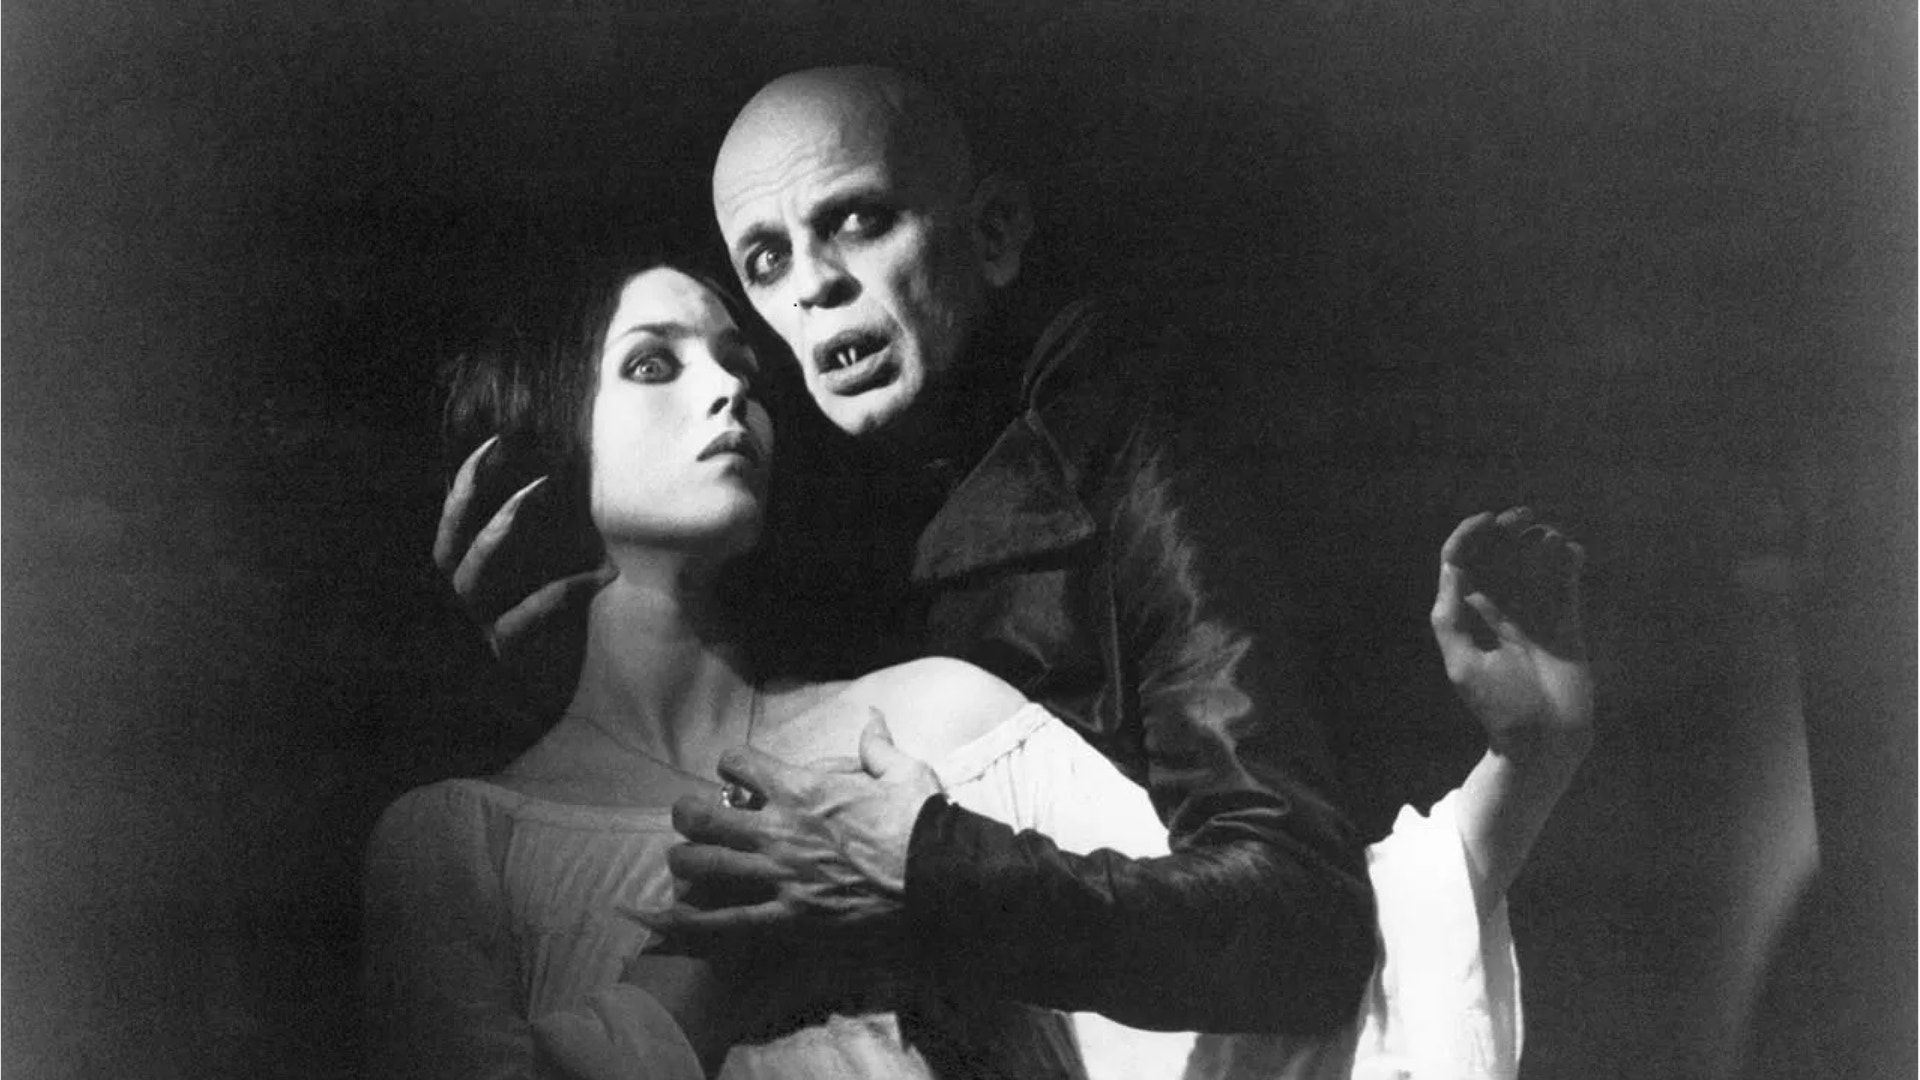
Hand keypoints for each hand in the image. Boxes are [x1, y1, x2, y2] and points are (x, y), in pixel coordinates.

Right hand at [432, 435, 615, 664]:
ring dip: (504, 527)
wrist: (568, 702)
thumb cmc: (566, 628)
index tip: (496, 441)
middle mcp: (467, 602)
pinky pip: (523, 618)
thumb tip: (569, 476)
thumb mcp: (557, 573)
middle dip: (473, 495)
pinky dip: (563, 591)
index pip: (454, 522)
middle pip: (449, 544)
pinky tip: (604, 574)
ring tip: (544, 490)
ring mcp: (481, 629)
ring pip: (472, 575)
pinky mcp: (509, 659)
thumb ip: (550, 536)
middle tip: (512, 458)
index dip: (468, 481)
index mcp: (471, 577)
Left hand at [648, 712, 940, 946]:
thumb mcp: (905, 771)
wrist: (941, 878)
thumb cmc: (923, 821)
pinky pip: (730, 922)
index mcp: (802, 789)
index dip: (732, 764)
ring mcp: (780, 875)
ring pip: (705, 866)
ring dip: (685, 862)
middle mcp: (779, 830)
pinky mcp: (790, 917)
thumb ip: (877, 746)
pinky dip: (694, 922)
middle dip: (688, 814)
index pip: (739, 763)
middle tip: (688, 818)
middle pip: (703, 817)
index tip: (737, 773)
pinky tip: (668, 920)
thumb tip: (872, 717)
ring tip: (681, 862)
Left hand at [1431, 507, 1593, 761]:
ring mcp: (1532, 612)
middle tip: (1524, 518)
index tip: (1488, 521)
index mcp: (1467, 616)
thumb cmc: (1498, 706)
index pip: (1460, 562)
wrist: (1545, 737)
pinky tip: (1570, 552)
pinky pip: (1566, 581)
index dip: (1470, 535)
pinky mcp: (1565, 620)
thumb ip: (1451, 619)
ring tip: (1547, 537)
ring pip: (1532, 562)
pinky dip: (1568, 560)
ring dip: (1539, 541)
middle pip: (1497, 554)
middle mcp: (1497, 608)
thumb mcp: (1463, 664)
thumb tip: (1454, 571)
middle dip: (1506, 530)